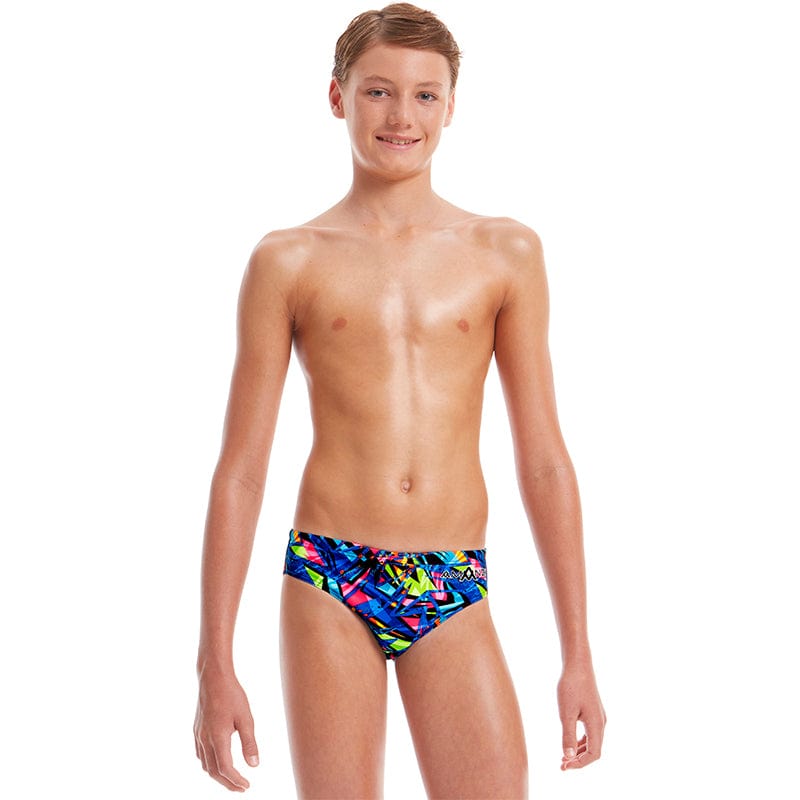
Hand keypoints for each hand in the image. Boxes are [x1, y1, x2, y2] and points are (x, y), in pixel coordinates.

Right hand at [194, 671, 259, 791]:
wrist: (213, 678)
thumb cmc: (232, 695)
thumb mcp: (246, 718)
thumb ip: (249, 743)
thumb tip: (254, 765)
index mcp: (218, 737)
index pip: (225, 768)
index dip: (235, 781)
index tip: (247, 786)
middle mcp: (205, 739)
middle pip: (213, 771)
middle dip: (227, 783)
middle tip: (241, 788)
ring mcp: (198, 735)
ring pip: (205, 764)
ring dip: (217, 775)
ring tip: (231, 778)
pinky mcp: (196, 729)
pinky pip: (200, 754)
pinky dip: (209, 764)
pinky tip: (217, 761)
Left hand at [557, 662, 605, 769]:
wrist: (578, 664)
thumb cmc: (570, 686)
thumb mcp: (566, 712)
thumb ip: (567, 735)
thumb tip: (568, 756)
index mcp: (596, 725)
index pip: (593, 754)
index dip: (580, 764)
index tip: (565, 766)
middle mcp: (601, 722)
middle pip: (594, 750)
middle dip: (579, 760)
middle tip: (562, 765)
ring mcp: (599, 716)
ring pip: (592, 741)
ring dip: (579, 751)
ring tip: (564, 757)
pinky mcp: (594, 710)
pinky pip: (590, 732)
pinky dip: (581, 741)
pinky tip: (570, 742)